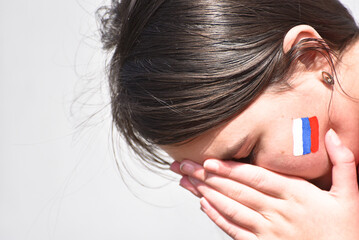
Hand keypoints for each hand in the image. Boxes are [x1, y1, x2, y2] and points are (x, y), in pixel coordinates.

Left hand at [171, 129, 358, 239]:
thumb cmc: (345, 231)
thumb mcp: (351, 195)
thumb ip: (343, 162)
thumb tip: (331, 133)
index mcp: (297, 195)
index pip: (257, 178)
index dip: (231, 170)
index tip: (209, 161)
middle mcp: (279, 212)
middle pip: (237, 191)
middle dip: (207, 177)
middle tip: (184, 166)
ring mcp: (269, 232)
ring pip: (231, 209)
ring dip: (206, 194)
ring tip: (186, 182)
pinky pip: (235, 231)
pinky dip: (217, 218)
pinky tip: (203, 206)